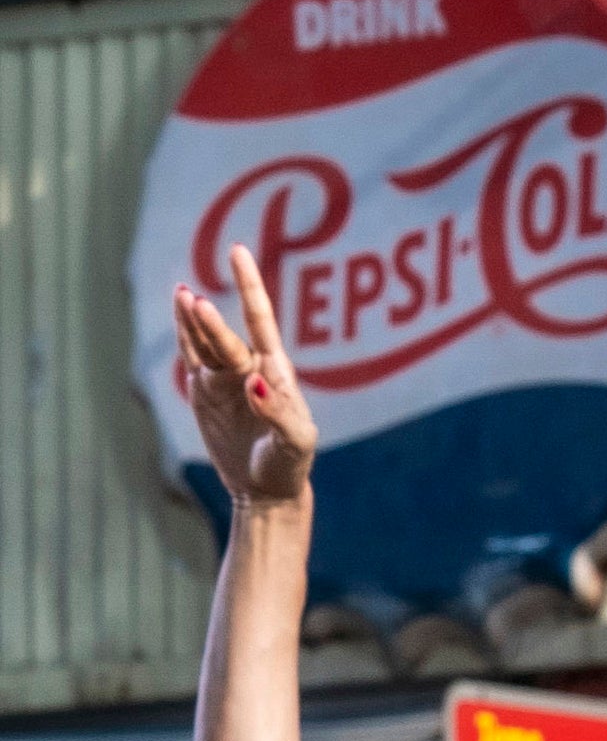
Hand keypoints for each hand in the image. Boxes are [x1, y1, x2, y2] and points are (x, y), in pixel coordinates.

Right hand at [170, 246, 318, 509]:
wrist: (267, 488)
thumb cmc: (290, 465)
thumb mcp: (295, 443)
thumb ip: (278, 413)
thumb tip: (254, 382)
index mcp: (277, 372)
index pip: (260, 321)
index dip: (249, 286)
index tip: (239, 251)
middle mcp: (250, 366)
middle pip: (225, 336)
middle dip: (210, 320)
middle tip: (193, 300)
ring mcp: (225, 377)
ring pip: (204, 340)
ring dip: (191, 318)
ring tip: (182, 294)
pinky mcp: (205, 391)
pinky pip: (192, 355)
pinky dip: (184, 334)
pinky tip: (178, 312)